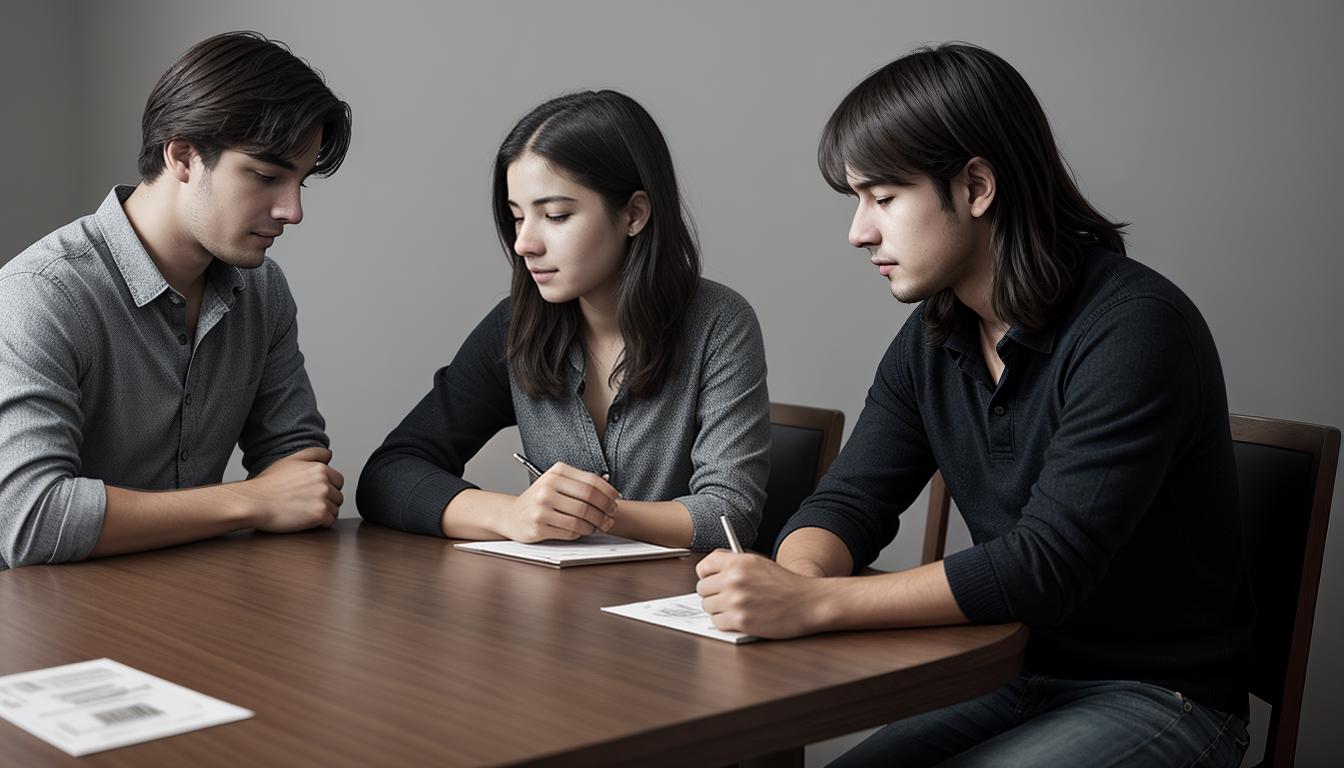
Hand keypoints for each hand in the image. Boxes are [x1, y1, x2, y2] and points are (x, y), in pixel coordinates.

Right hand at [234, 446, 343, 531]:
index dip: (326, 488)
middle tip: (305, 503)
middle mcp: (324, 481)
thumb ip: (313, 454)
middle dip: (326, 501)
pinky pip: (330, 521)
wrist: (254, 503)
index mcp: (319, 468)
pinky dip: (320, 523)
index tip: (311, 493)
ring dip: (323, 512)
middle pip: (338, 496)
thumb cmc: (268, 484)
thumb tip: (329, 454)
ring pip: (335, 509)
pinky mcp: (319, 514)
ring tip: (303, 511)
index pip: (337, 480)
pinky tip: (304, 518)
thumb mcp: (290, 461)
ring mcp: (322, 498)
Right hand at [494, 462, 617, 542]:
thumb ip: (579, 484)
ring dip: (596, 524)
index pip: (591, 481)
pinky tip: (584, 530)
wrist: (512, 515)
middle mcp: (547, 487)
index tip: (615, 499)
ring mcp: (542, 507)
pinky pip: (571, 531)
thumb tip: (610, 493)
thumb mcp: (556, 483)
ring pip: (582, 517)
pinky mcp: (539, 526)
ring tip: (600, 524)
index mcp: (556, 472)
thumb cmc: (540, 499)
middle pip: (589, 498)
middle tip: (611, 514)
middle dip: (606, 509)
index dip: (608, 492)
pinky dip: (582, 532)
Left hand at [695, 550, 829, 638]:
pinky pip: (717, 623)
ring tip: (737, 608)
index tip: (711, 581)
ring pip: (708, 607)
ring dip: (719, 610)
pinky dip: (726, 623)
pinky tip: (741, 618)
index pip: (704, 566)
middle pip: (702, 589)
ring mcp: (736, 600)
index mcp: (739, 561)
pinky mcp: (740, 620)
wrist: (809, 602)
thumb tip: (710, 572)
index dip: (707, 576)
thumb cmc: (787, 585)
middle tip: (726, 598)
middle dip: (713, 595)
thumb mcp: (760, 563)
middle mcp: (734, 579)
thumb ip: (734, 564)